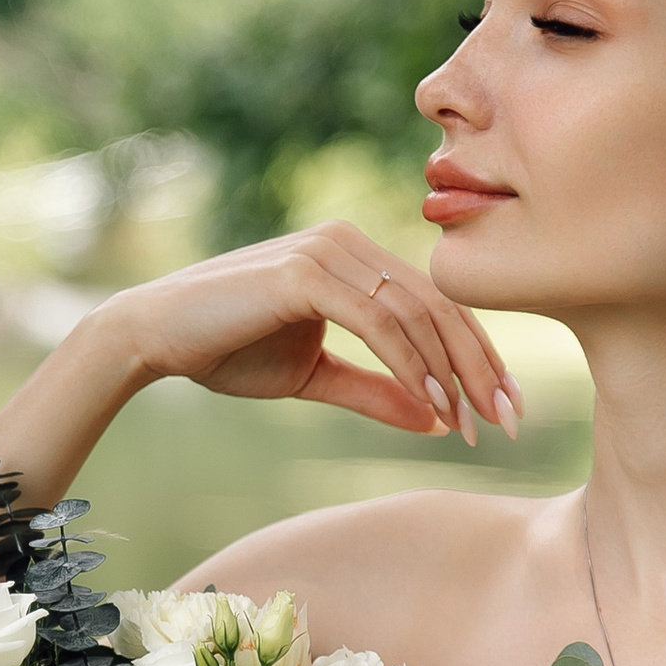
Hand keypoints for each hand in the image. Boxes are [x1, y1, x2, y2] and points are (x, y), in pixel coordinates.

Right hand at [105, 226, 520, 444]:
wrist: (154, 336)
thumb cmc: (227, 349)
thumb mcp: (315, 377)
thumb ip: (376, 390)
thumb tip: (438, 420)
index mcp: (355, 256)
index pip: (435, 304)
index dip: (478, 355)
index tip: (506, 408)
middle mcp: (348, 242)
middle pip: (439, 305)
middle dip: (481, 366)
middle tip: (511, 420)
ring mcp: (327, 251)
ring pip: (415, 313)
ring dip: (452, 373)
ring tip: (475, 423)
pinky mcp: (305, 272)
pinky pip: (377, 321)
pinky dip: (411, 365)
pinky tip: (433, 404)